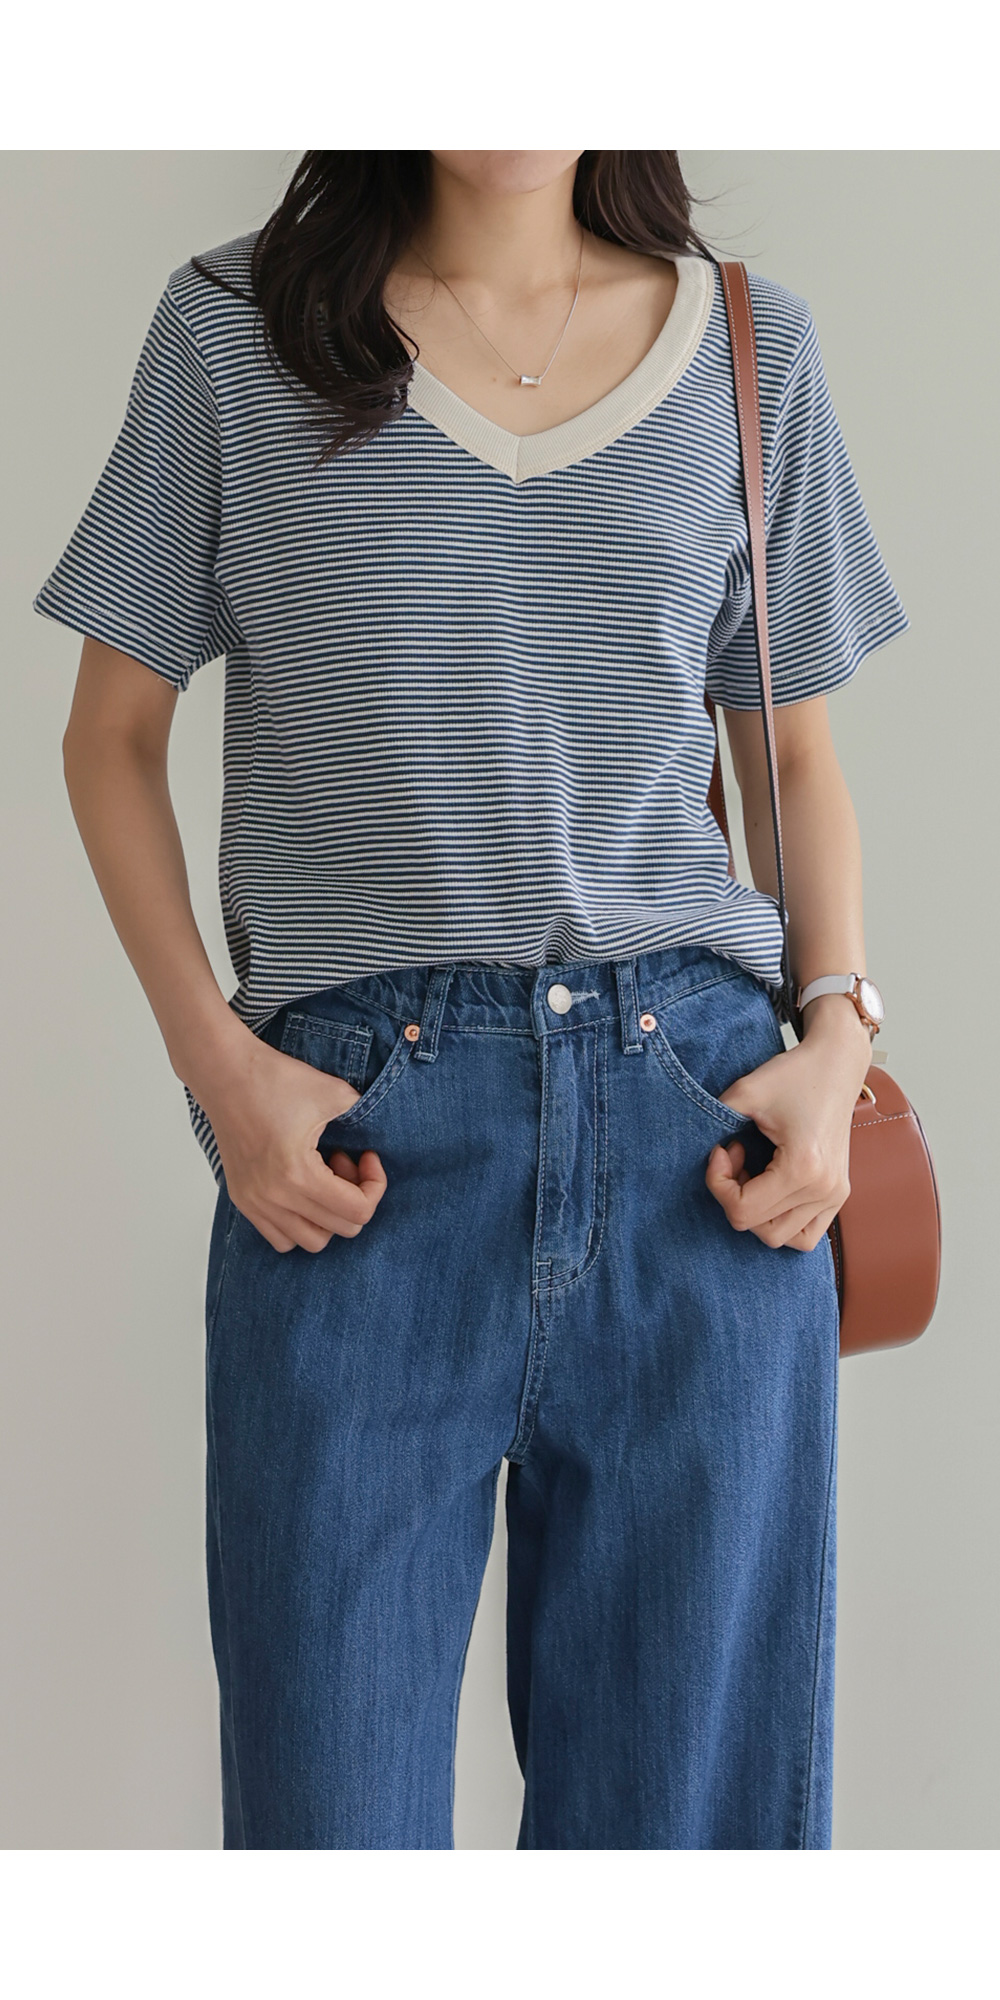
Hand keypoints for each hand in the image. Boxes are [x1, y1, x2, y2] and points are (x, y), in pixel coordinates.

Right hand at [197, 1033, 387, 1253]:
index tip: (368, 1155)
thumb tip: (378, 1137)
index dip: (375, 1185)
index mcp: (298, 1175)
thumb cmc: (275, 1079)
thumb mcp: (333, 1092)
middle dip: (355, 1196)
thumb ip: (364, 1117)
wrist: (224, 1073)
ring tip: (324, 1177)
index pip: (358, 1212)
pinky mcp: (243, 1199)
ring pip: (311, 1241)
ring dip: (329, 1215)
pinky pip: (281, 1237)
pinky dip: (301, 1222)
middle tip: (346, 1160)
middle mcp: (274, 1198)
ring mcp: (255, 1203)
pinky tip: (303, 1187)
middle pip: (339, 1230)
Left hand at [705, 995, 872, 1250]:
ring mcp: (835, 1196)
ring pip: (779, 1237)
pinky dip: (780, 1220)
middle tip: (736, 1155)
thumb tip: (693, 1146)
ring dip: (756, 1211)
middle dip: (734, 1193)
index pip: (743, 1211)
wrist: (836, 1064)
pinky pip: (804, 1235)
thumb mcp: (746, 1091)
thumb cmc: (795, 1074)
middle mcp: (824, 1190)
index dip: (718, 1183)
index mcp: (803, 1169)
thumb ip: (714, 1120)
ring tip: (754, 1173)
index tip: (723, 1148)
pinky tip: (770, 1187)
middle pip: (758, 1228)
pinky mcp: (838, 1195)